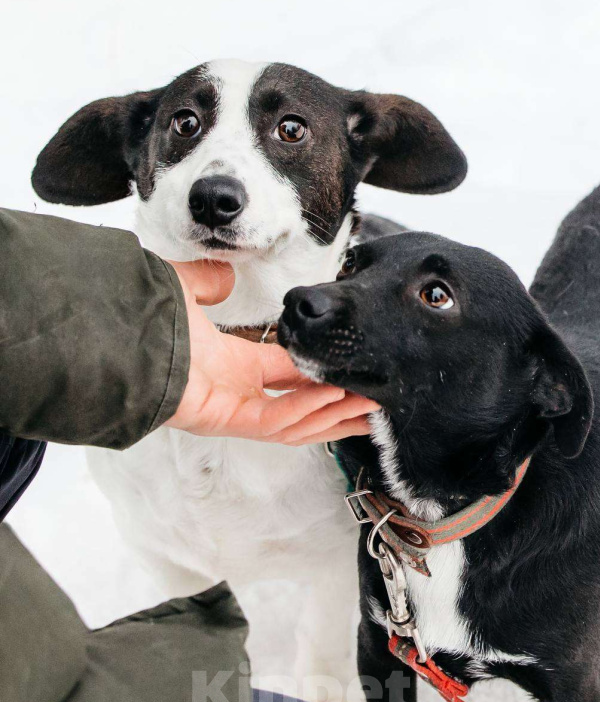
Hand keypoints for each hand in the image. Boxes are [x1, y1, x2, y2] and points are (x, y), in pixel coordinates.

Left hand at [164, 260, 377, 443]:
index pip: (290, 376)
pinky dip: (306, 412)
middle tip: (377, 401)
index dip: (324, 375)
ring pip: (295, 424)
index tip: (354, 371)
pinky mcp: (226, 420)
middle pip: (300, 408)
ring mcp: (233, 410)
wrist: (119, 329)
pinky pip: (275, 423)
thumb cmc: (147, 314)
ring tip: (372, 406)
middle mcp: (238, 391)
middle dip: (340, 406)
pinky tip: (336, 397)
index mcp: (234, 365)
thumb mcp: (187, 287)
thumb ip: (210, 282)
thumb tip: (224, 277)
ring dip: (334, 415)